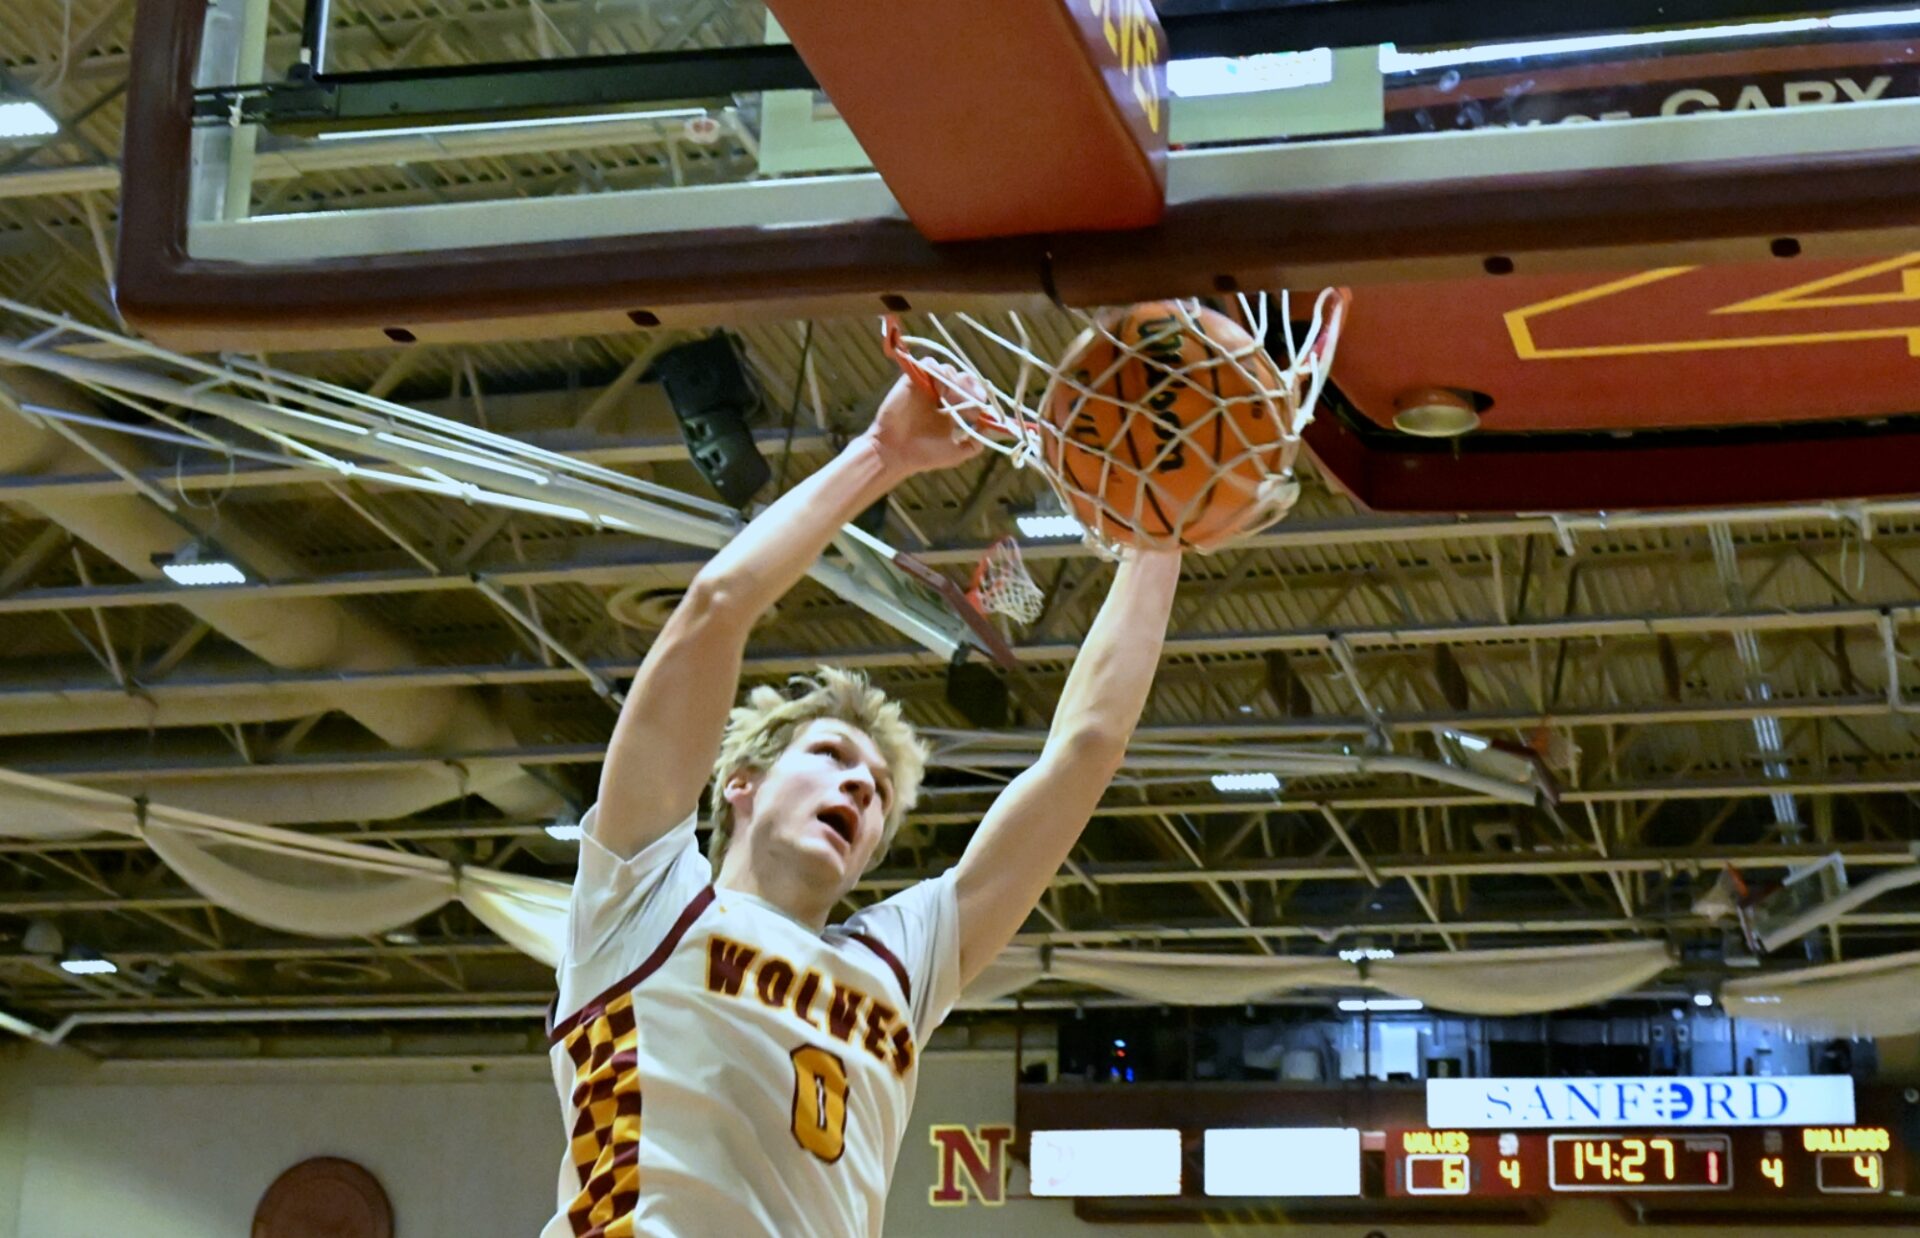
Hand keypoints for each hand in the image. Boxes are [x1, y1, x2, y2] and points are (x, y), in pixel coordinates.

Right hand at [860, 362, 988, 478]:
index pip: (973, 393)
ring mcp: (927, 387)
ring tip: (950, 400)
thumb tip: (989, 428)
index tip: (982, 409)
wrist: (895, 454)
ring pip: (949, 369)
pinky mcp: (913, 380)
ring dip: (955, 382)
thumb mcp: (957, 453)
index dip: (980, 396)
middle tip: (973, 401)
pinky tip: (939, 391)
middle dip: (972, 386)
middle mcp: (941, 396)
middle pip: (964, 377)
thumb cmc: (923, 456)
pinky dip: (938, 372)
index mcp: (952, 411)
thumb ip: (975, 444)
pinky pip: (930, 363)